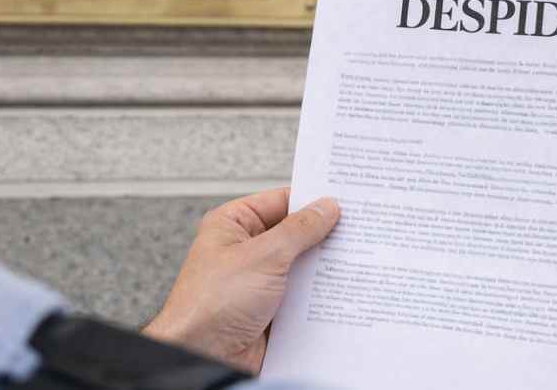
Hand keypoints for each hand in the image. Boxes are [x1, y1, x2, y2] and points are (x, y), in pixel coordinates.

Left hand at [142, 188, 339, 373]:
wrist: (200, 357)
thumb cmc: (210, 304)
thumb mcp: (263, 256)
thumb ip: (299, 230)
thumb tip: (324, 209)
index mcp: (233, 225)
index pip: (280, 201)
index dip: (310, 200)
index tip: (343, 200)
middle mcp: (245, 250)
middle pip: (294, 234)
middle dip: (322, 236)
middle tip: (355, 232)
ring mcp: (258, 281)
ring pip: (301, 267)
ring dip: (323, 268)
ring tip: (354, 261)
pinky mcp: (270, 310)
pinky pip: (301, 296)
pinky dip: (319, 296)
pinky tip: (340, 293)